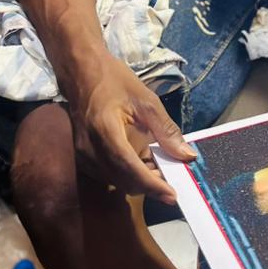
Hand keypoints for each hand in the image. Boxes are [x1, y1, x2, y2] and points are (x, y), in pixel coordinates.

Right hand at [68, 55, 194, 201]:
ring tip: (158, 166)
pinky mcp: (83, 157)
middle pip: (123, 180)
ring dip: (138, 180)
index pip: (130, 168)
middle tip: (171, 176)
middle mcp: (90, 150)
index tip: (173, 196)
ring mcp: (84, 156)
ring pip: (116, 181)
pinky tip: (141, 161)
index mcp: (105, 132)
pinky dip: (127, 174)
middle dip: (149, 184)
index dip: (152, 185)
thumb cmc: (114, 81)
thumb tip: (186, 155)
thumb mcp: (146, 101)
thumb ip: (166, 130)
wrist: (81, 73)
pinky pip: (108, 174)